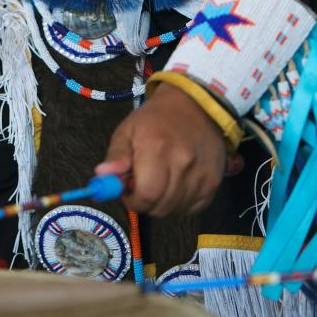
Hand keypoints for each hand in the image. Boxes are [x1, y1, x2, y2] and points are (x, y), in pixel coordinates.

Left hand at [95, 83, 240, 217]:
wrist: (196, 105)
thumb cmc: (156, 119)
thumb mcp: (128, 130)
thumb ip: (115, 155)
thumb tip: (102, 176)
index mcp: (157, 149)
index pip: (145, 195)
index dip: (133, 199)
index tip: (129, 190)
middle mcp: (183, 164)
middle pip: (160, 206)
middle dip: (146, 202)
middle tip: (143, 185)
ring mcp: (201, 175)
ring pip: (175, 210)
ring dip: (163, 203)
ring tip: (161, 181)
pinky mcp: (214, 183)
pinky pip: (192, 208)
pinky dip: (180, 203)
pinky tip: (177, 185)